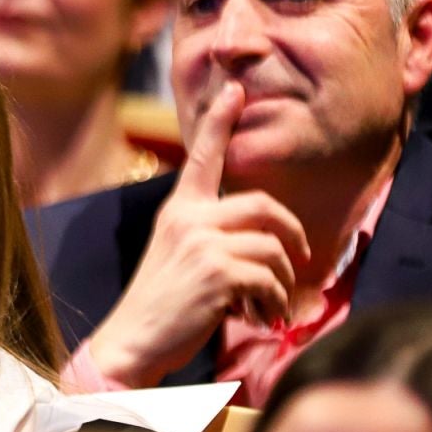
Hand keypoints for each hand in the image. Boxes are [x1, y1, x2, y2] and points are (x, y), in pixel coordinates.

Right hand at [82, 83, 310, 387]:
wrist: (133, 342)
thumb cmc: (161, 306)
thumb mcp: (179, 257)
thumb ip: (210, 237)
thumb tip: (265, 244)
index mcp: (178, 210)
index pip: (202, 157)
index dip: (220, 121)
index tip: (237, 89)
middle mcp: (189, 218)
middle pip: (264, 207)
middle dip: (292, 236)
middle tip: (298, 261)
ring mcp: (203, 243)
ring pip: (273, 249)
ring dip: (281, 285)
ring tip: (266, 308)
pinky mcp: (218, 272)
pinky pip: (269, 280)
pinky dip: (271, 304)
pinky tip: (256, 319)